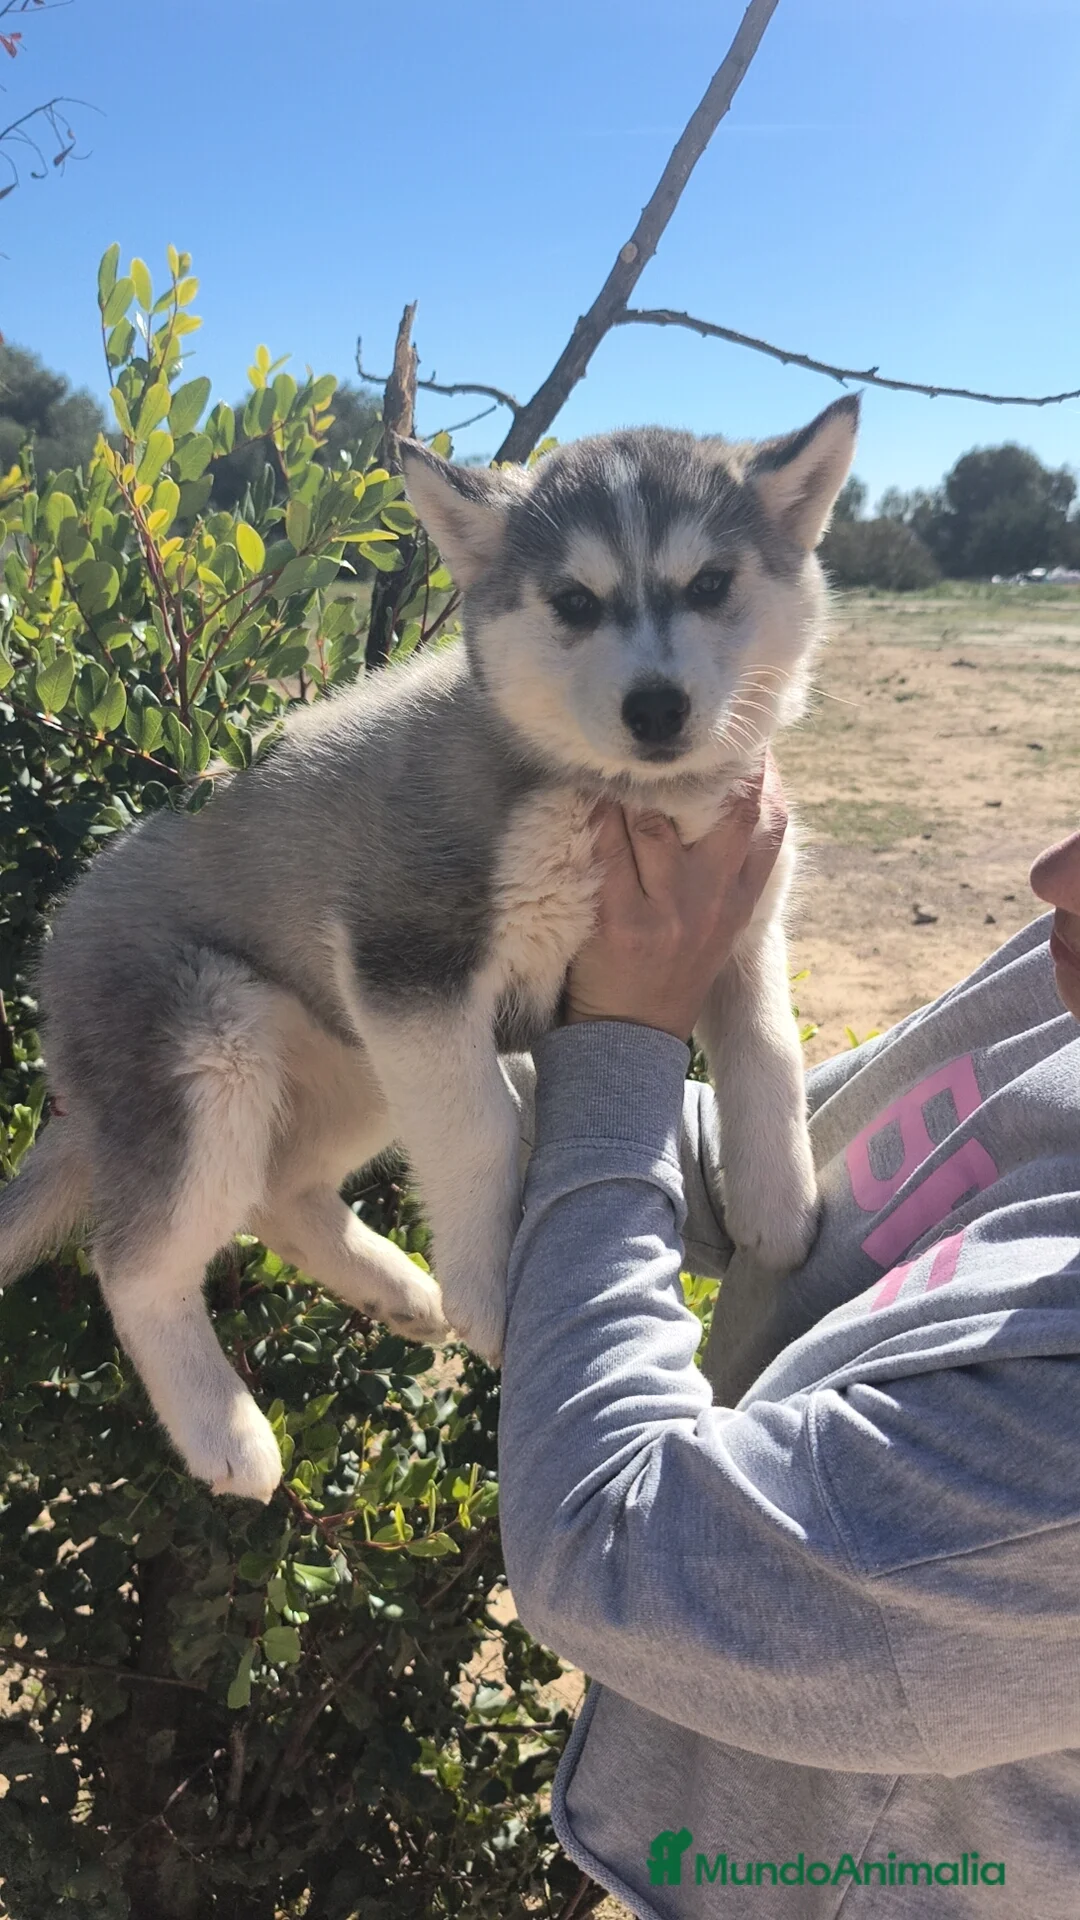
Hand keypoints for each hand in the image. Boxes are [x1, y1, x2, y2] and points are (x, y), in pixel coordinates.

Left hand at [565, 755, 788, 1040]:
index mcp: (741, 900)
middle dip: (708, 766)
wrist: (633, 1036)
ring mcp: (666, 911)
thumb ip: (729, 867)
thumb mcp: (721, 923)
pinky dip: (594, 816)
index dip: (763, 774)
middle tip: (683, 732)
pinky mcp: (619, 922)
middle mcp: (711, 901)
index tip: (749, 737)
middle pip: (725, 812)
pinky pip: (606, 851)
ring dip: (635, 784)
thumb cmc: (673, 968)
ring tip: (620, 754)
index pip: (769, 825)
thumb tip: (729, 795)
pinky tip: (585, 791)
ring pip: (654, 823)